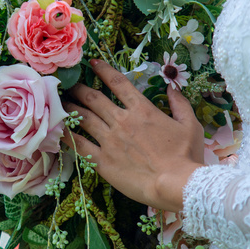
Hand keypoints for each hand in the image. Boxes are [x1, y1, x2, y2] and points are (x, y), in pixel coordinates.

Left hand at [63, 59, 204, 211]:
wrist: (175, 184)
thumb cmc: (186, 156)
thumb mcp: (190, 125)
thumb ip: (180, 104)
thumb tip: (172, 89)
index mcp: (142, 110)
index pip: (118, 83)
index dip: (104, 70)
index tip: (93, 64)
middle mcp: (122, 121)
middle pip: (93, 98)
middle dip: (79, 88)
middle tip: (69, 84)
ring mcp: (109, 141)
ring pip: (83, 117)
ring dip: (70, 107)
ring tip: (60, 102)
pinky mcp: (102, 161)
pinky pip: (79, 145)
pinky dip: (67, 135)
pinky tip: (59, 129)